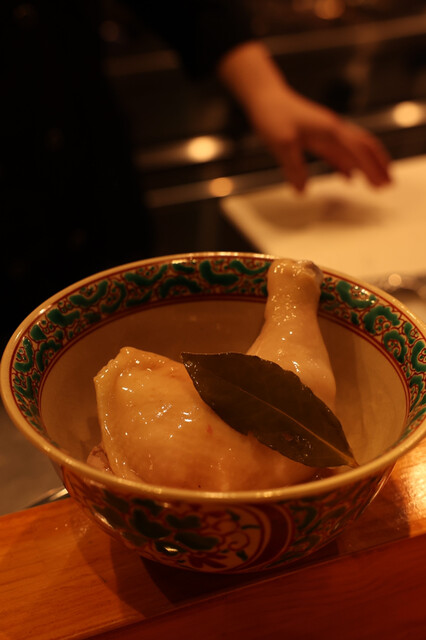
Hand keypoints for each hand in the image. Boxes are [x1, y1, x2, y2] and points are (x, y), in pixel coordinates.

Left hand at [247, 86, 390, 191]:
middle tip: (388, 184)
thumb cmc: (273, 114)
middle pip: (364, 147)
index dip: (371, 168)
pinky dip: (347, 165)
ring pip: (354, 150)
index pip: (358, 151)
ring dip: (367, 166)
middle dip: (379, 166)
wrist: (265, 97)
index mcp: (330, 130)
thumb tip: (302, 189)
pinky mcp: (319, 136)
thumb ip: (294, 168)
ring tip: (376, 182)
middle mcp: (333, 129)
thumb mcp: (282, 143)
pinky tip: (348, 177)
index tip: (381, 184)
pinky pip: (339, 152)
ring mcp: (327, 132)